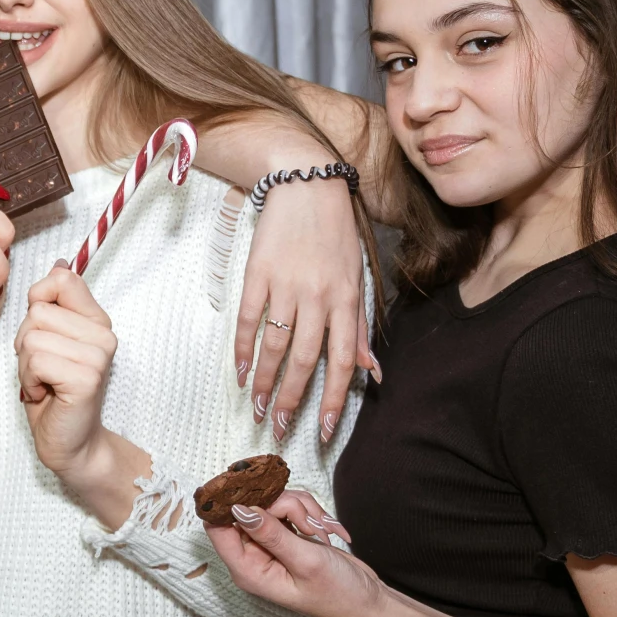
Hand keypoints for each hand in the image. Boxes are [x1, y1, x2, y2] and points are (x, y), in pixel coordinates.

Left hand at [13, 261, 120, 473]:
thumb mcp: (48, 340)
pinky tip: (46, 394)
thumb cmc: (53, 391)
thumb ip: (52, 305)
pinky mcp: (86, 377)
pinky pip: (36, 360)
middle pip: (38, 311)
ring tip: (44, 382)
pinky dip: (30, 380)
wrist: (70, 442)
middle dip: (25, 341)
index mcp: (96, 320)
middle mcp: (103, 334)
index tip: (43, 331)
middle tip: (42, 368)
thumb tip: (59, 264)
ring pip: (32, 337)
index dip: (38, 300)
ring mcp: (98, 355)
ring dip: (25, 365)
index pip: (62, 279)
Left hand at [204, 489, 379, 616]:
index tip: (248, 484)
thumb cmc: (336, 594)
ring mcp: (271, 544)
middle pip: (250, 508)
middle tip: (309, 525)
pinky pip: (290, 509)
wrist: (366, 603)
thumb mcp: (305, 562)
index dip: (227, 503)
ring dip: (302, 510)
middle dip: (282, 506)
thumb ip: (271, 534)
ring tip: (322, 533)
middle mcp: (253, 555)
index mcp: (247, 569)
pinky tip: (327, 531)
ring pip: (274, 503)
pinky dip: (310, 513)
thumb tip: (238, 508)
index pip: (217, 528)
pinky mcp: (288, 536)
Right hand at [234, 177, 377, 443]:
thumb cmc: (335, 233)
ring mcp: (286, 285)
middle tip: (278, 428)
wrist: (306, 184)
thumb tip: (374, 371)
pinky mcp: (258, 274)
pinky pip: (249, 320)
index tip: (322, 432)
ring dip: (265, 383)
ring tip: (258, 408)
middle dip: (292, 401)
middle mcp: (318, 297)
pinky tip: (241, 373)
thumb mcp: (358, 277)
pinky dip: (244, 350)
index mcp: (347, 300)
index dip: (332, 401)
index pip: (343, 362)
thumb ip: (360, 326)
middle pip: (304, 361)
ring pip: (275, 346)